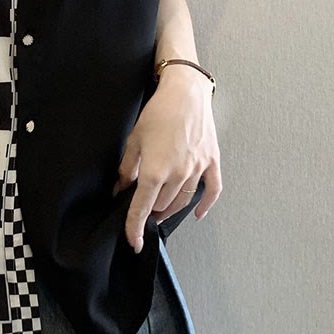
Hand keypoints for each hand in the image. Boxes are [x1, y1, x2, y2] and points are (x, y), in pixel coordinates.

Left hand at [114, 67, 222, 252]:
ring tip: (159, 211)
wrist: (185, 92)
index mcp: (155, 170)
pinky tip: (198, 214)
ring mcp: (197, 169)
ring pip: (182, 201)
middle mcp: (178, 174)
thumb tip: (120, 188)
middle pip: (161, 206)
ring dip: (169, 209)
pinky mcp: (211, 162)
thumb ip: (126, 168)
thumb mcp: (134, 140)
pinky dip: (206, 205)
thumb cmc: (158, 112)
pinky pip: (212, 190)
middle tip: (141, 208)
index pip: (142, 208)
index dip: (134, 227)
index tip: (133, 241)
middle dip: (149, 210)